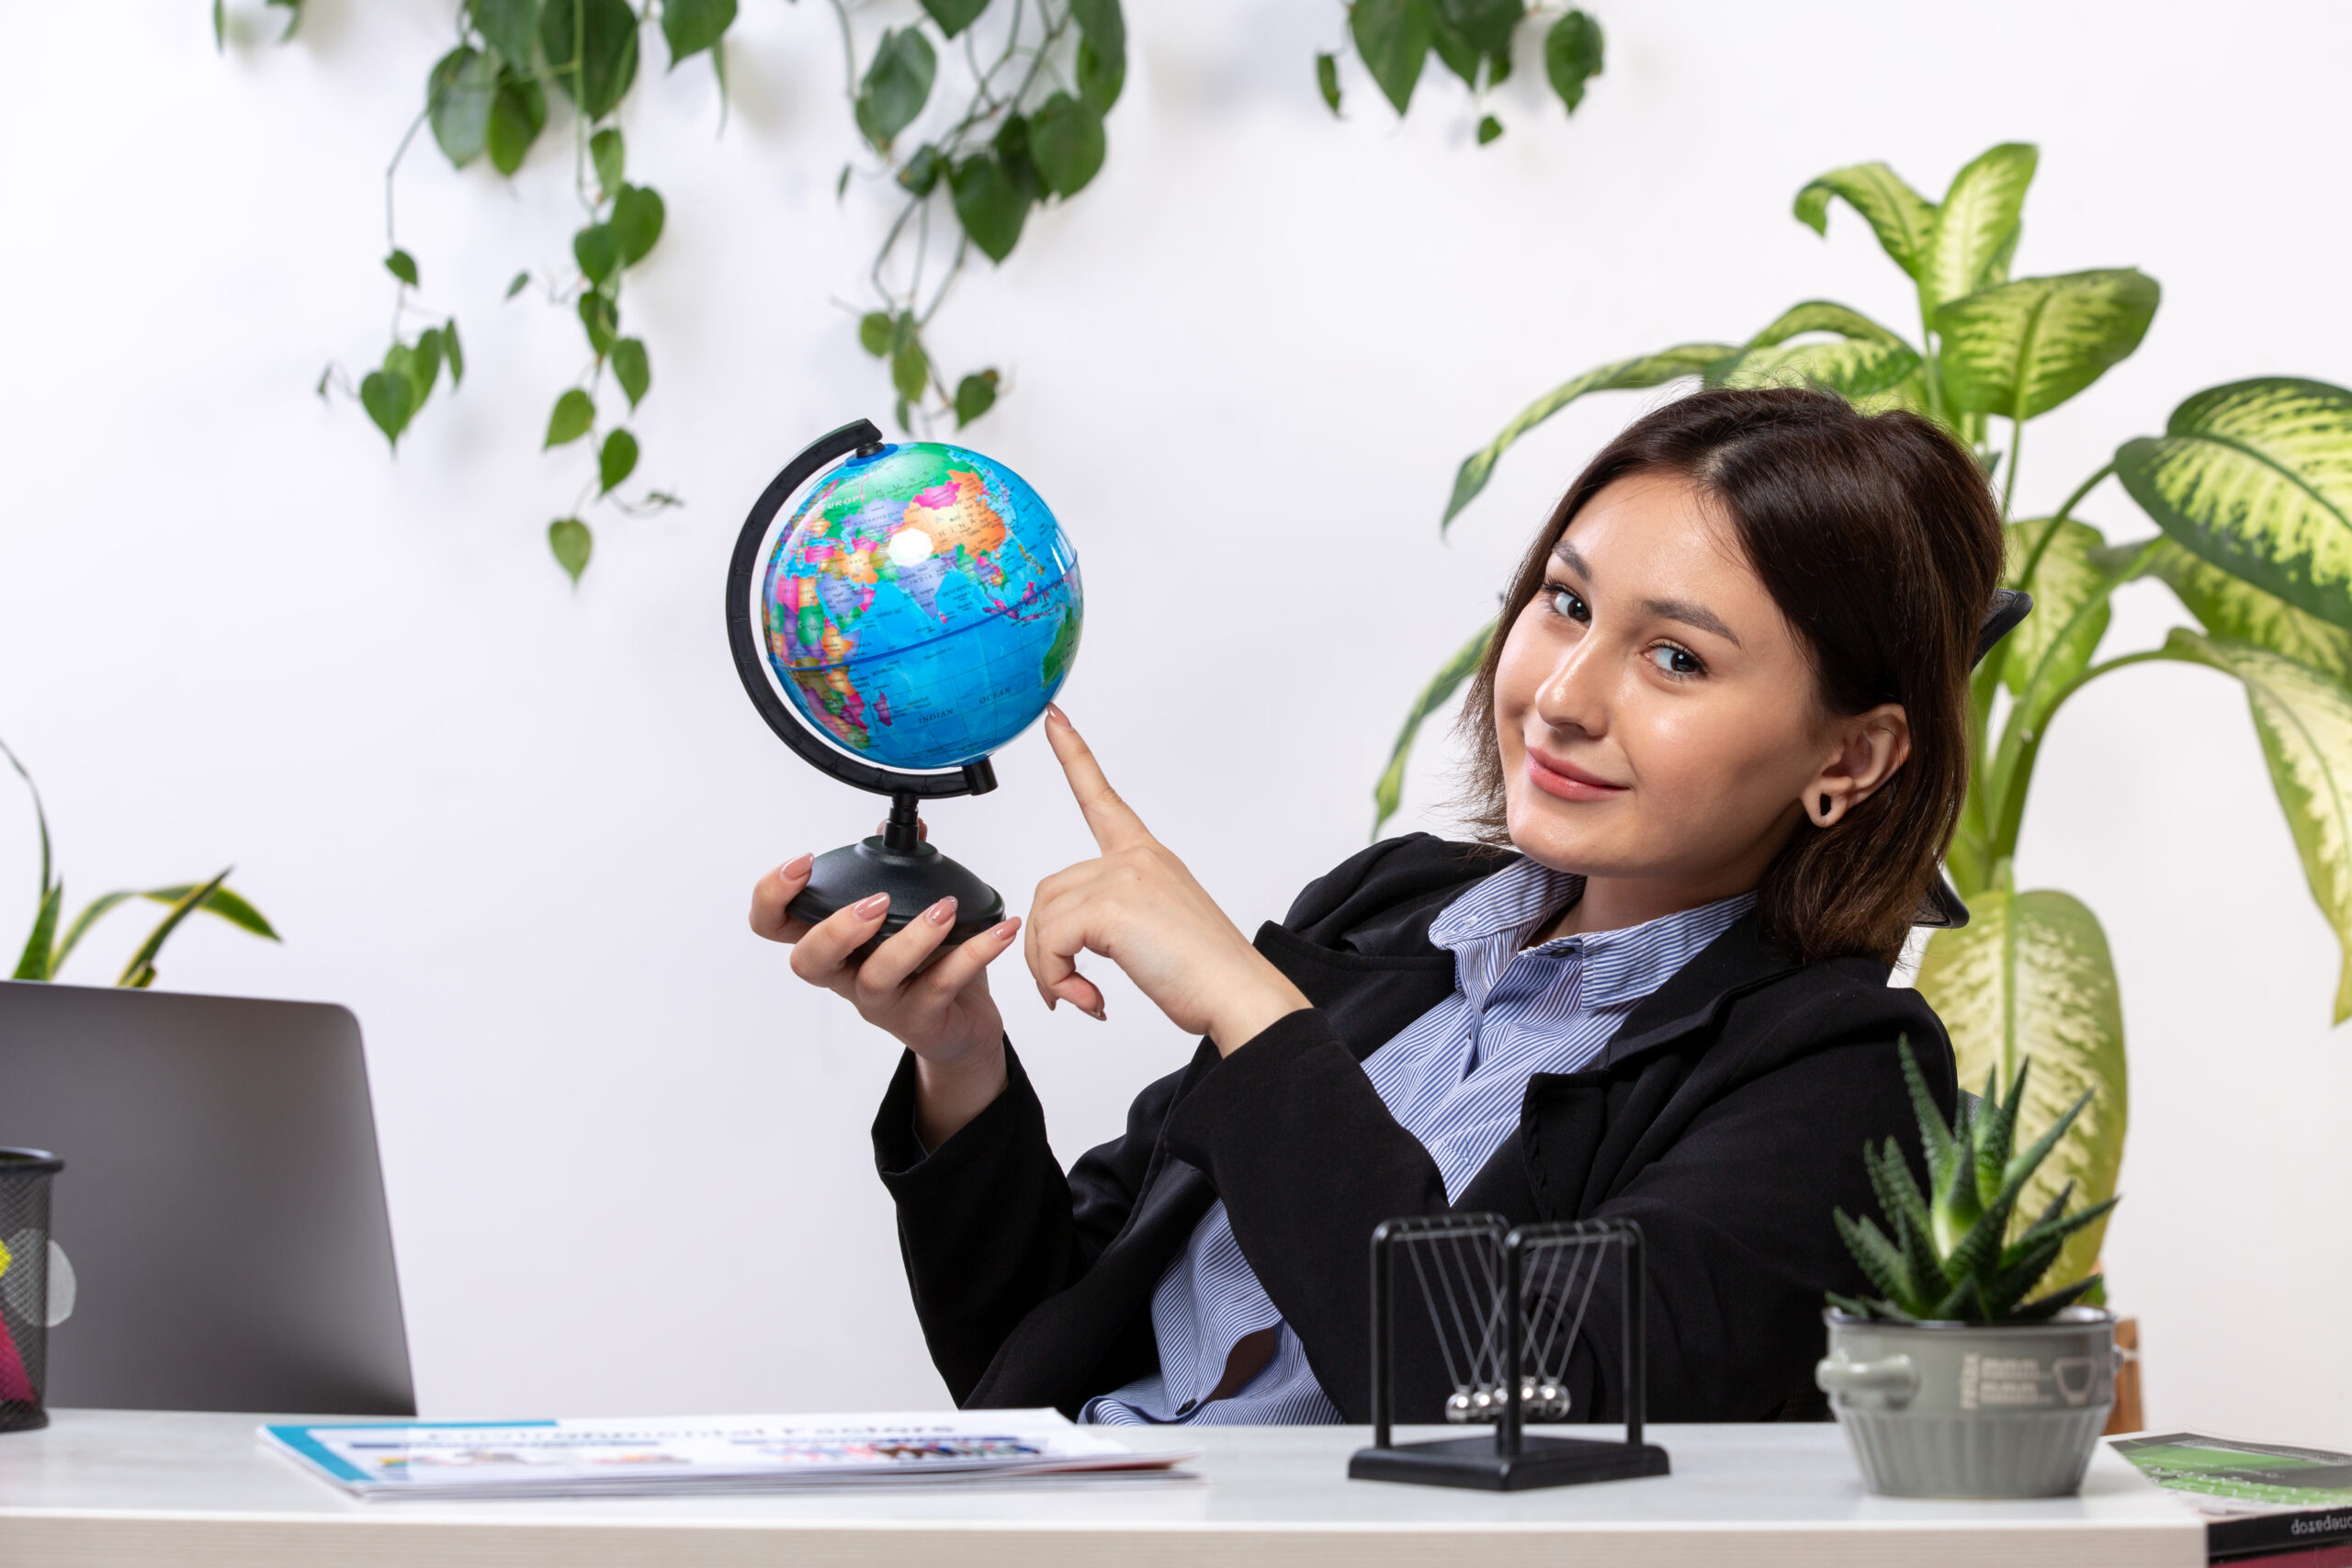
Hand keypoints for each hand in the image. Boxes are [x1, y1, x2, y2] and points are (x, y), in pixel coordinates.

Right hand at [750, 828, 1021, 1145]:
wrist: (961, 1027)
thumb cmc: (927, 966)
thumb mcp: (909, 913)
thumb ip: (904, 870)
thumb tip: (910, 827)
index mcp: (833, 945)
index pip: (772, 925)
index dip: (772, 896)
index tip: (802, 863)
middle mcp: (847, 976)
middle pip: (808, 962)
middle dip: (835, 928)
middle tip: (876, 900)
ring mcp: (881, 1003)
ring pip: (879, 976)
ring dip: (913, 938)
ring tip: (946, 908)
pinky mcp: (921, 1020)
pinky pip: (943, 985)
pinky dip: (975, 951)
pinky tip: (1000, 929)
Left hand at [1026, 706, 1309, 1054]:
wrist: (1240, 996)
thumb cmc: (1208, 975)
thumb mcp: (1158, 929)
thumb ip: (1117, 916)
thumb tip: (1070, 943)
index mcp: (1149, 857)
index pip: (1102, 797)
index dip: (1075, 755)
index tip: (1054, 719)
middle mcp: (1136, 859)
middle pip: (1050, 891)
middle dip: (1045, 947)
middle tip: (1065, 990)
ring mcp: (1125, 877)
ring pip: (1045, 919)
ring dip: (1049, 968)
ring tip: (1078, 998)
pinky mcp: (1112, 906)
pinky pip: (1052, 941)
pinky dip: (1057, 978)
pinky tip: (1089, 1000)